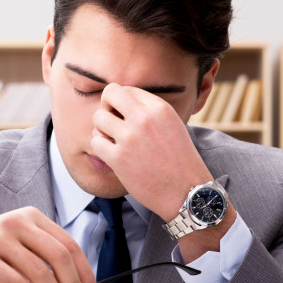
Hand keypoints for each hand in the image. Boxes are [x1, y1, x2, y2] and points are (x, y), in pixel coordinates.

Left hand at [90, 84, 213, 221]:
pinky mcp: (119, 158)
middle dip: (107, 107)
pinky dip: (101, 149)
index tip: (125, 117)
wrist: (187, 192)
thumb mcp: (172, 125)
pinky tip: (113, 156)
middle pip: (109, 94)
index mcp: (160, 108)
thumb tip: (118, 103)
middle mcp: (144, 118)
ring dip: (102, 130)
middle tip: (114, 124)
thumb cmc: (178, 161)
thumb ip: (149, 112)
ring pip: (98, 118)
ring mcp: (130, 137)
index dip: (121, 103)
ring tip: (114, 142)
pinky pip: (95, 142)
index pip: (126, 89)